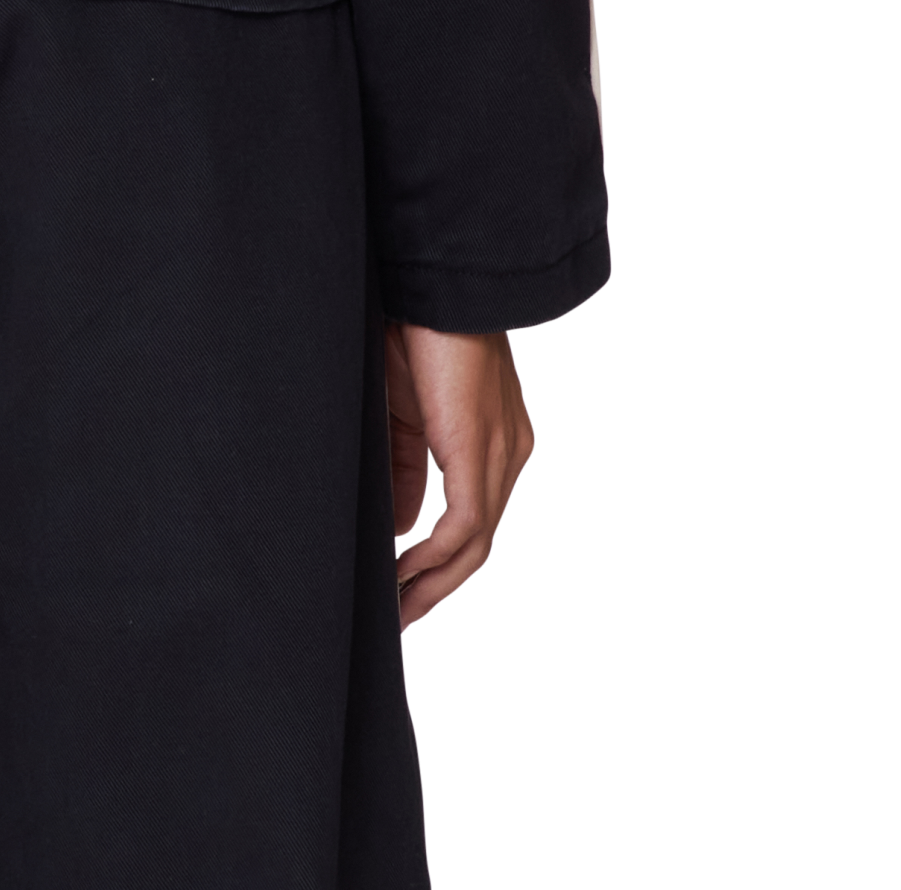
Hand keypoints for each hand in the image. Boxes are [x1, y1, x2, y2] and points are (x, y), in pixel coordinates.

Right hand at [386, 321, 534, 630]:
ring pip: (475, 546)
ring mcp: (500, 454)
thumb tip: (398, 525)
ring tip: (394, 614)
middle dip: (435, 587)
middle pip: (476, 544)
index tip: (393, 587)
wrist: (432, 280)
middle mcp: (507, 453)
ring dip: (433, 585)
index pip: (467, 519)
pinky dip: (433, 559)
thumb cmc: (410, 324)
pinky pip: (464, 528)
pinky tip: (401, 577)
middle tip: (396, 620)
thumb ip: (403, 462)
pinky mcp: (480, 452)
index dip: (431, 559)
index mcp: (492, 438)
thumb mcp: (401, 404)